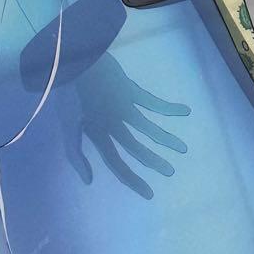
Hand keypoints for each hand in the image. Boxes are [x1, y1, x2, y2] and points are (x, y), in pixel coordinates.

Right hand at [61, 52, 189, 199]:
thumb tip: (89, 181)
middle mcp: (112, 124)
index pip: (117, 162)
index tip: (150, 194)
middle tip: (170, 170)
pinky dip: (168, 108)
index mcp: (96, 135)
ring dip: (164, 137)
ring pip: (147, 127)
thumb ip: (76, 154)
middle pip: (135, 147)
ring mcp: (122, 106)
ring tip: (182, 148)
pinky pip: (152, 102)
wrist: (74, 59)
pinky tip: (185, 112)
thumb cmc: (69, 94)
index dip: (132, 179)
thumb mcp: (68, 127)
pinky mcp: (129, 89)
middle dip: (152, 160)